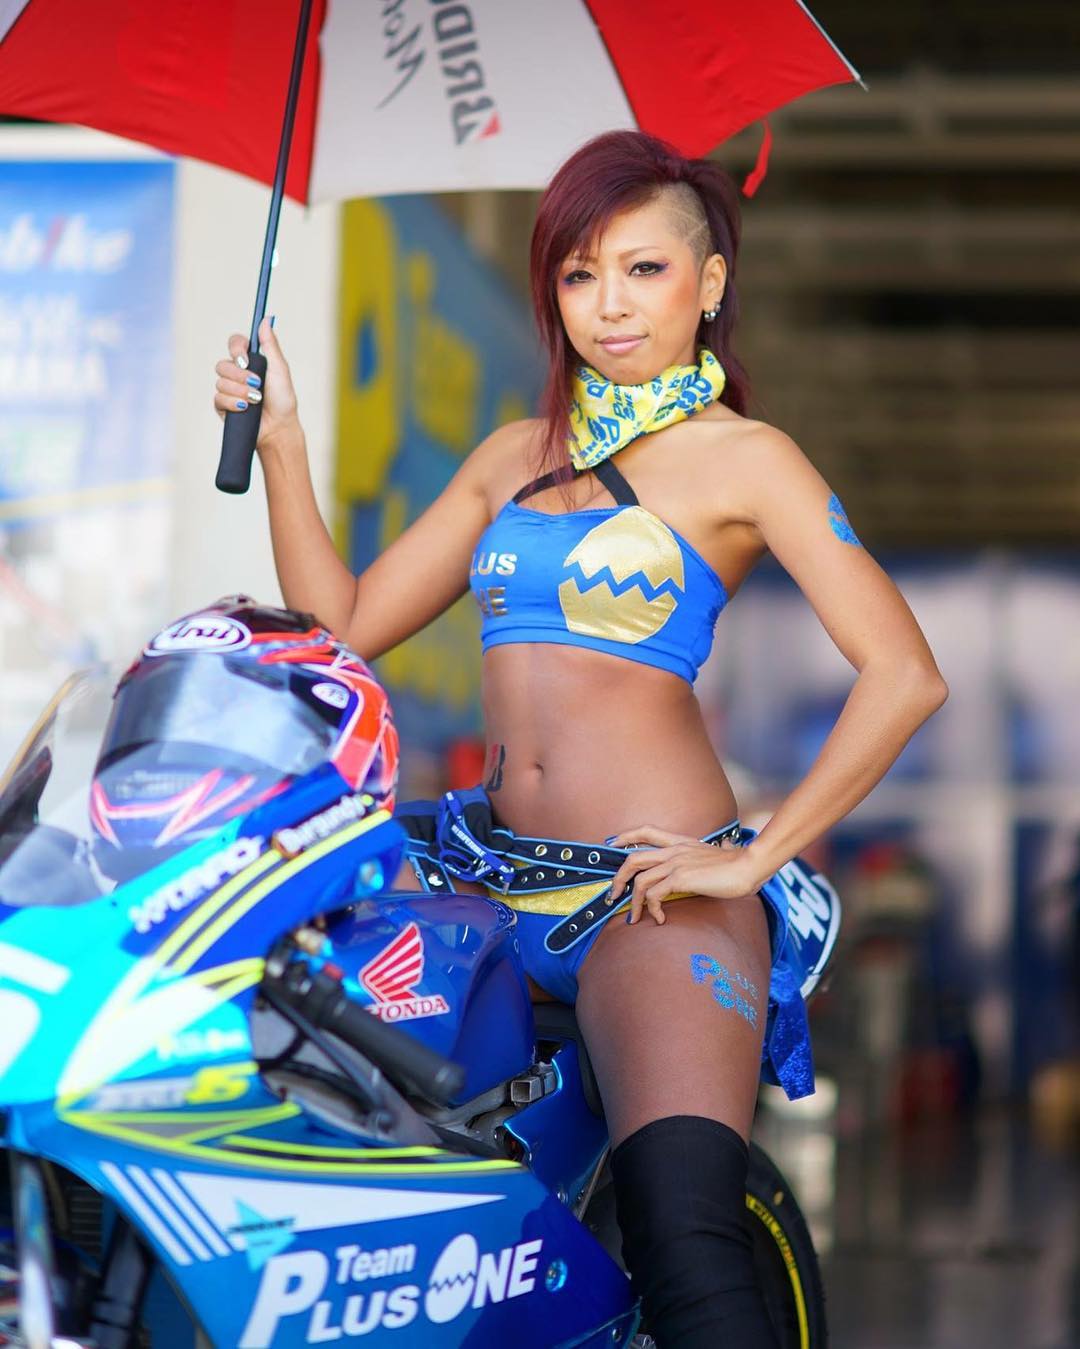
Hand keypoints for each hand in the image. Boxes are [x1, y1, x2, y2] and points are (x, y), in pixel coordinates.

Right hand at [213, 317, 298, 454]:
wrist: (278, 427)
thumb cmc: (283, 399)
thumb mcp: (280, 369)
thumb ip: (270, 345)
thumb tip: (266, 320)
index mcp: (250, 361)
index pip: (235, 343)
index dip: (236, 349)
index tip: (245, 359)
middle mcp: (237, 373)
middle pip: (222, 364)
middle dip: (240, 376)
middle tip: (257, 384)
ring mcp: (228, 389)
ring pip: (220, 382)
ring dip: (240, 392)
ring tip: (256, 401)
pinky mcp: (222, 406)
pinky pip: (218, 398)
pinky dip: (233, 403)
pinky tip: (245, 409)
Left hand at [607, 824, 762, 925]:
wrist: (749, 866)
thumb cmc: (737, 864)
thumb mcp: (715, 854)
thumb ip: (704, 857)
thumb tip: (714, 855)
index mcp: (681, 842)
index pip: (646, 830)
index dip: (626, 836)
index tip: (612, 844)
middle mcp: (674, 850)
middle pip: (633, 858)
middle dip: (618, 879)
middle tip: (613, 896)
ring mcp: (676, 863)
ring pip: (639, 880)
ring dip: (633, 902)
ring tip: (634, 918)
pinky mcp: (680, 878)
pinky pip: (654, 895)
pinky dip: (652, 909)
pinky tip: (660, 919)